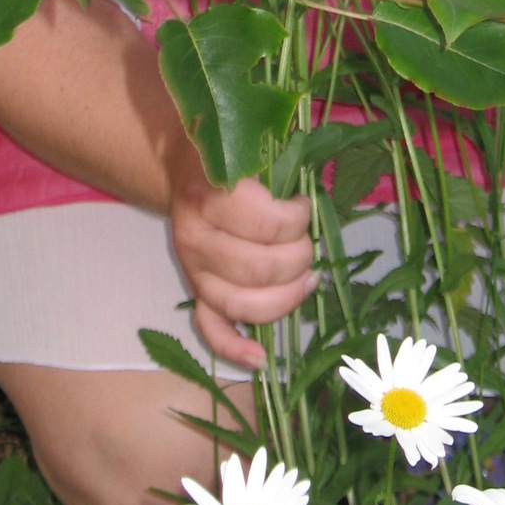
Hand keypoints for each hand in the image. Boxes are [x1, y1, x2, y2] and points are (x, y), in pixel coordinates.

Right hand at [167, 146, 316, 368]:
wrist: (182, 166)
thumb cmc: (225, 156)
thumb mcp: (247, 146)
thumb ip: (280, 161)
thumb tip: (321, 187)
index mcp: (209, 196)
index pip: (266, 224)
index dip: (297, 220)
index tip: (303, 205)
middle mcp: (196, 239)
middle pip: (259, 269)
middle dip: (298, 260)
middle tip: (307, 244)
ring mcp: (192, 271)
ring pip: (241, 303)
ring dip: (285, 298)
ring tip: (308, 281)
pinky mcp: (193, 292)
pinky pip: (210, 329)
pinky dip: (235, 349)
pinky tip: (261, 358)